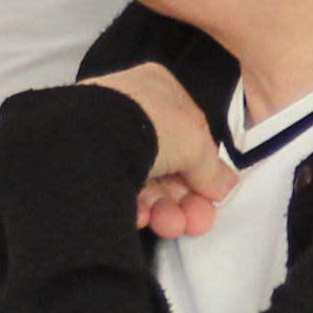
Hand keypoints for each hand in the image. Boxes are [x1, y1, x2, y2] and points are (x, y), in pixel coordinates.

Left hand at [89, 64, 238, 239]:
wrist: (91, 141)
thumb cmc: (151, 128)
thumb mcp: (195, 145)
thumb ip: (213, 169)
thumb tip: (226, 186)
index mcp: (158, 87)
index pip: (191, 131)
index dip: (205, 167)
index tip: (212, 196)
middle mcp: (130, 106)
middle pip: (169, 161)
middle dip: (184, 198)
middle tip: (196, 223)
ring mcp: (105, 134)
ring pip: (145, 178)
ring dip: (164, 208)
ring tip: (171, 226)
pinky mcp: (86, 163)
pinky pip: (118, 185)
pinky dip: (134, 206)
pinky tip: (141, 218)